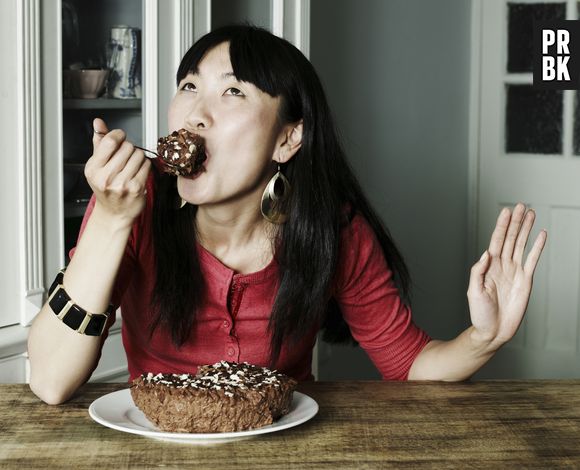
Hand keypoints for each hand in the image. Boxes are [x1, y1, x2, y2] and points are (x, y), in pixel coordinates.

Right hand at [84, 118, 150, 223]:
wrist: (114, 213)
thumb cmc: (106, 187)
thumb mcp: (97, 165)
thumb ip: (99, 143)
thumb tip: (98, 123)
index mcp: (93, 168)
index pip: (110, 141)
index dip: (119, 135)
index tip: (120, 137)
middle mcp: (105, 177)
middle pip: (127, 147)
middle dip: (129, 148)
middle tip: (126, 157)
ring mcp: (121, 184)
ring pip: (139, 155)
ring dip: (138, 156)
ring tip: (132, 165)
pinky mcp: (136, 189)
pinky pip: (147, 166)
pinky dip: (145, 166)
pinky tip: (138, 172)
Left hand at [467, 204, 546, 349]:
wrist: (493, 331)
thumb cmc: (480, 313)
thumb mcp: (473, 292)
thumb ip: (478, 272)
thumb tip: (486, 254)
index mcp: (488, 266)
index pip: (496, 241)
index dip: (501, 226)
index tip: (506, 211)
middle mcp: (502, 266)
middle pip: (510, 238)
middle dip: (515, 222)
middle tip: (521, 206)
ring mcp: (514, 272)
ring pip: (521, 245)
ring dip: (526, 229)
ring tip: (531, 214)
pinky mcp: (525, 281)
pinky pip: (532, 260)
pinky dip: (537, 247)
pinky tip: (541, 235)